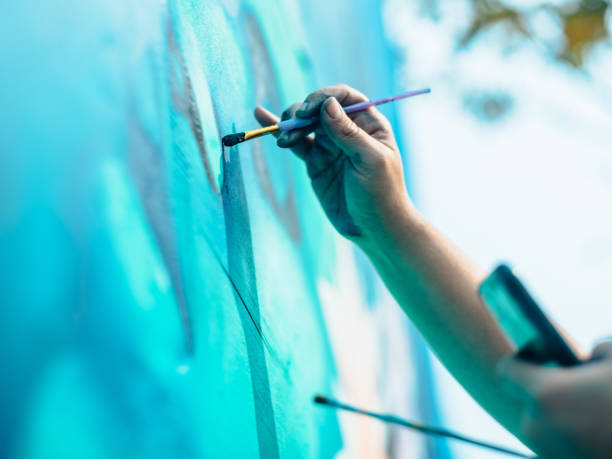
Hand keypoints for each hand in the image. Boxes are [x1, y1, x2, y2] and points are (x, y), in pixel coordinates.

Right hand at [254, 84, 415, 241]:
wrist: (373, 228)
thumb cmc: (381, 193)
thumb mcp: (370, 161)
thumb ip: (349, 133)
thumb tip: (327, 105)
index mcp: (369, 123)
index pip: (344, 97)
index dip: (324, 98)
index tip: (310, 110)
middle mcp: (348, 129)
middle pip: (320, 107)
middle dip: (303, 112)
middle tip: (293, 125)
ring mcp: (330, 145)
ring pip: (305, 123)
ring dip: (290, 123)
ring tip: (283, 137)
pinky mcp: (316, 161)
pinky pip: (296, 142)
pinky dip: (280, 132)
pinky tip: (262, 117)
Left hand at [498, 342, 611, 457]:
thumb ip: (598, 351)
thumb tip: (589, 358)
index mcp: (545, 394)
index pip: (507, 370)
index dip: (523, 360)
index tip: (541, 356)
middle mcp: (538, 427)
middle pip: (528, 402)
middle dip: (548, 392)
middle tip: (577, 387)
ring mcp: (549, 454)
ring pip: (545, 428)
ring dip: (562, 418)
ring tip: (595, 411)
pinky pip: (561, 448)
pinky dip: (575, 439)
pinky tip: (599, 431)